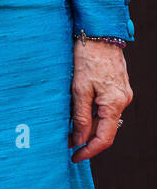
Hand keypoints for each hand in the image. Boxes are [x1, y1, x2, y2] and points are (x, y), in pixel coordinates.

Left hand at [69, 40, 131, 162]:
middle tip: (66, 142)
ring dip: (88, 125)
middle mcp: (122, 101)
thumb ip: (80, 116)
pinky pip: (106, 106)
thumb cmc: (87, 56)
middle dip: (86, 139)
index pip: (104, 139)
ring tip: (68, 127)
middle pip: (105, 129)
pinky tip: (78, 110)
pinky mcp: (117, 86)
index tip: (74, 157)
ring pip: (105, 118)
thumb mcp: (79, 88)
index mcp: (114, 104)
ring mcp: (121, 93)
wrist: (99, 32)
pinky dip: (93, 112)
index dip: (89, 151)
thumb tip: (79, 139)